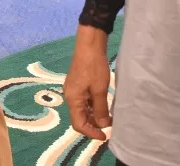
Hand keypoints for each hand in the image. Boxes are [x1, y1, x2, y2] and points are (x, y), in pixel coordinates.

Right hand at [62, 24, 111, 141]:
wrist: (89, 45)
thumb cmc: (94, 67)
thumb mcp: (100, 90)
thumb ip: (101, 109)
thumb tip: (103, 125)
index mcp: (72, 99)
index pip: (78, 124)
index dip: (91, 132)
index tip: (105, 136)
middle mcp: (70, 96)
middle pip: (79, 117)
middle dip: (93, 124)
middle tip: (109, 125)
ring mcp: (73, 90)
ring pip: (82, 109)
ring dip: (94, 115)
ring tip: (108, 116)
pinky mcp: (77, 84)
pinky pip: (83, 101)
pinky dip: (92, 106)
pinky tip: (103, 105)